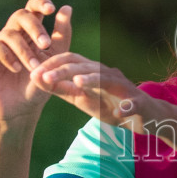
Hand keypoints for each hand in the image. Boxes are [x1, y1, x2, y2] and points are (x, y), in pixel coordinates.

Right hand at [0, 0, 72, 123]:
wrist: (22, 109)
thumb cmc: (39, 84)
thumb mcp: (55, 60)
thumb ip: (61, 35)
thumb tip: (67, 8)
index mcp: (30, 31)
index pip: (33, 7)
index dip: (40, 3)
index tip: (51, 8)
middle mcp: (13, 33)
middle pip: (21, 15)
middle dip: (34, 28)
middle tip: (45, 44)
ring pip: (10, 33)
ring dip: (24, 50)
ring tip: (34, 67)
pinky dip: (8, 56)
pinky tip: (17, 69)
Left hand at [29, 53, 147, 130]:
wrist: (144, 117)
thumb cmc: (111, 106)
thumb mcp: (82, 99)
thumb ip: (62, 90)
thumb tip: (37, 79)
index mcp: (93, 72)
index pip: (70, 60)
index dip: (51, 64)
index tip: (32, 72)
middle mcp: (108, 74)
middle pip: (85, 66)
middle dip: (64, 70)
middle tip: (44, 77)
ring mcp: (125, 88)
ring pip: (108, 79)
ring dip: (93, 81)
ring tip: (77, 84)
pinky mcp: (140, 103)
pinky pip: (134, 103)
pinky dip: (128, 107)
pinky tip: (120, 112)